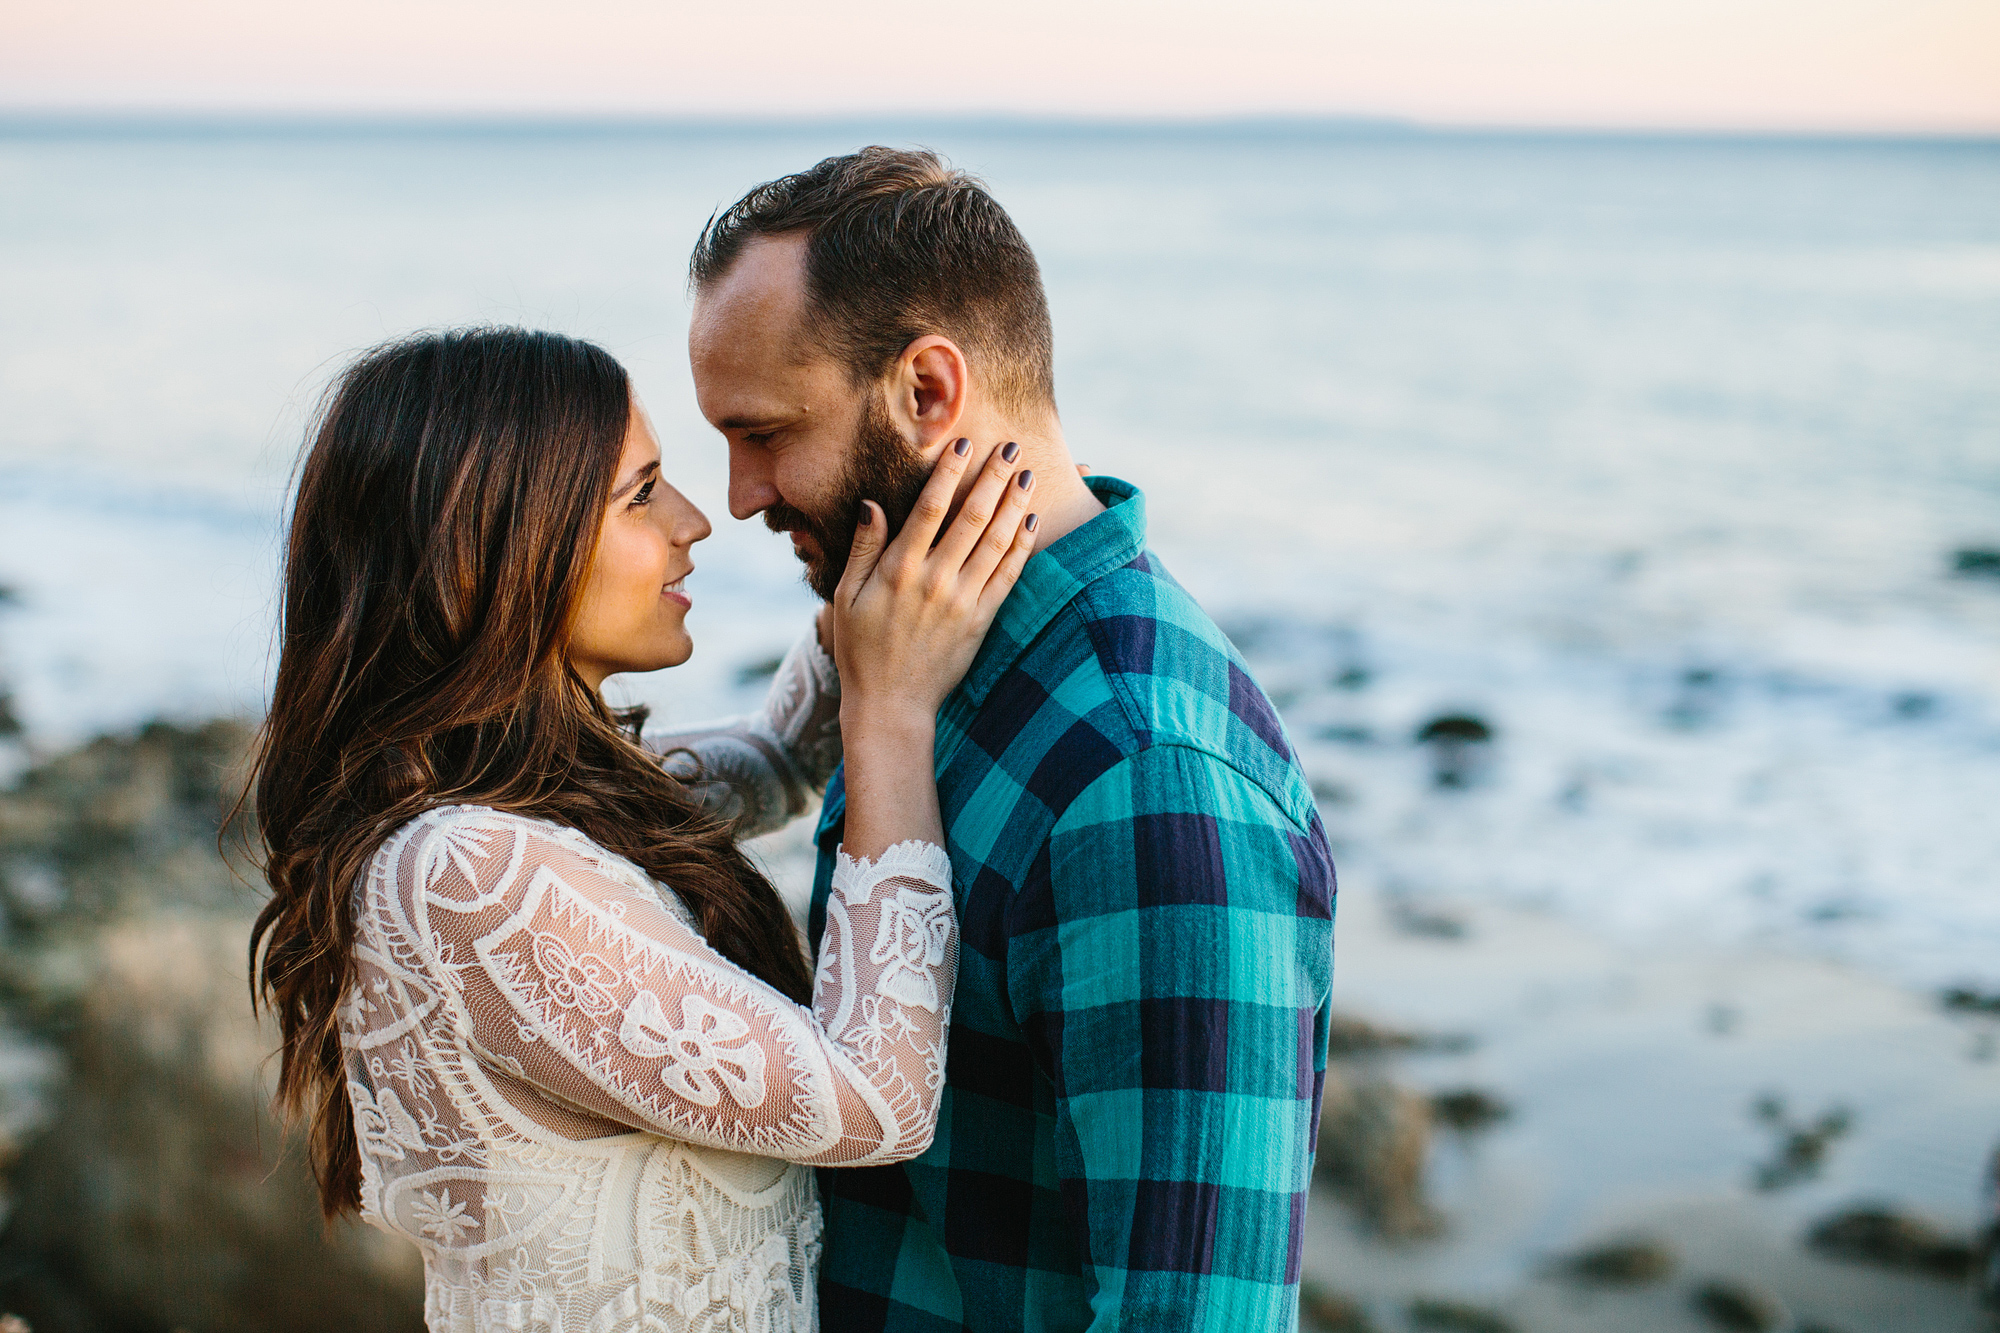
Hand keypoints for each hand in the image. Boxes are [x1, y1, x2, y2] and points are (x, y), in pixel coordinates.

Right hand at [831, 438, 1037, 728]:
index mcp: (899, 570)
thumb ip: (862, 549)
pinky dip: (1022, 546)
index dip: (949, 472)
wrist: (891, 705)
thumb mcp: (845, 597)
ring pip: (996, 542)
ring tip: (1026, 474)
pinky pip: (1008, 576)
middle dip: (993, 478)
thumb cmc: (861, 650)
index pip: (929, 508)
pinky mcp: (981, 621)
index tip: (964, 443)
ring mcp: (962, 601)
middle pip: (971, 517)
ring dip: (1014, 504)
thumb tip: (872, 504)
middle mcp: (935, 581)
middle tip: (1010, 447)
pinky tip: (1031, 520)